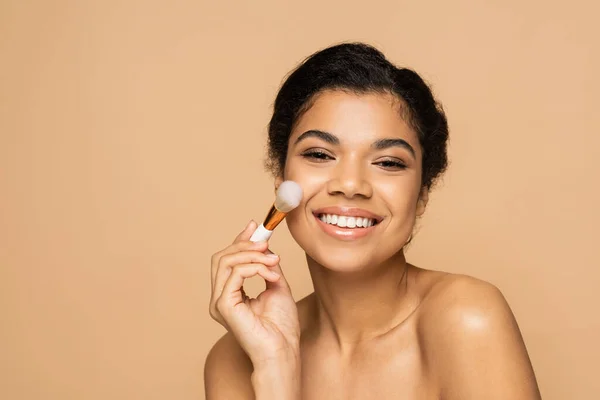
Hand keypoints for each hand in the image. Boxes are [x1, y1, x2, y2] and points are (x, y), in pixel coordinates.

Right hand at [209, 220, 300, 366]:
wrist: (283, 350)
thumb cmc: (281, 327)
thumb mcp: (276, 285)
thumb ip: (266, 266)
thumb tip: (264, 243)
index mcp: (229, 294)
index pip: (226, 260)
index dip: (239, 241)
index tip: (255, 226)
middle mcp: (219, 297)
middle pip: (221, 257)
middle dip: (244, 245)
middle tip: (266, 244)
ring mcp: (219, 302)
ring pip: (226, 262)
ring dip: (253, 256)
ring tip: (274, 261)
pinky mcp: (223, 305)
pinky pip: (236, 273)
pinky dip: (255, 267)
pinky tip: (271, 274)